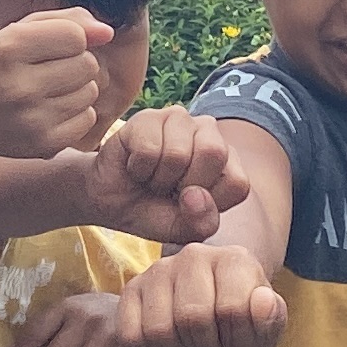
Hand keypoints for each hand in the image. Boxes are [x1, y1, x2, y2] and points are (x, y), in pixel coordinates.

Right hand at [0, 8, 114, 159]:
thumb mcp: (18, 33)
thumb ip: (65, 21)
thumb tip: (108, 32)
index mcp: (8, 48)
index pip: (75, 36)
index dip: (70, 39)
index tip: (50, 47)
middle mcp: (18, 85)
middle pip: (87, 64)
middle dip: (75, 63)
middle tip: (47, 71)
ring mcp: (32, 119)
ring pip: (91, 92)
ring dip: (77, 88)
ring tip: (47, 91)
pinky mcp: (44, 145)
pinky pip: (88, 119)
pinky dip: (76, 114)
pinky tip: (49, 112)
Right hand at [80, 106, 245, 246]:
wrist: (109, 201)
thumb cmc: (153, 212)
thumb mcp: (182, 230)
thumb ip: (202, 222)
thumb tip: (194, 195)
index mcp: (228, 160)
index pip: (237, 183)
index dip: (208, 203)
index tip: (188, 204)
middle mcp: (208, 132)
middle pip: (214, 154)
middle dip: (185, 185)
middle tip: (169, 189)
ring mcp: (179, 119)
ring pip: (178, 153)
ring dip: (158, 178)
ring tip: (152, 177)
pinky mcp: (147, 117)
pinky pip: (149, 149)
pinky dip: (138, 168)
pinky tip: (136, 166)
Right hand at [118, 242, 288, 346]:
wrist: (211, 326)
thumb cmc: (240, 330)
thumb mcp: (264, 334)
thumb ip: (271, 319)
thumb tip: (264, 300)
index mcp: (235, 259)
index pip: (233, 308)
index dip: (237, 339)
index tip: (240, 340)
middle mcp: (194, 255)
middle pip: (192, 318)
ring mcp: (159, 270)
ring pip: (158, 329)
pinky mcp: (132, 290)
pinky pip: (131, 334)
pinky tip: (166, 345)